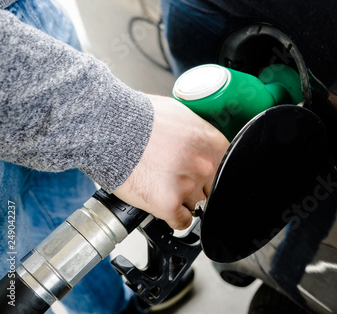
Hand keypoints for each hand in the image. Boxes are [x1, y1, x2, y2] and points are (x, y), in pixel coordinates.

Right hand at [113, 95, 229, 229]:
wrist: (109, 126)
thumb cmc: (139, 117)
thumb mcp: (180, 114)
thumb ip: (197, 134)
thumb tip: (202, 144)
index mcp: (212, 144)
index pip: (226, 169)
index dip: (212, 173)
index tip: (205, 177)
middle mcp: (205, 166)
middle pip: (211, 188)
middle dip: (198, 187)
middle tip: (179, 181)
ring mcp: (188, 186)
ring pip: (196, 206)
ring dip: (183, 202)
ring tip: (165, 189)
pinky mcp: (167, 204)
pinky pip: (181, 222)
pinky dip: (174, 219)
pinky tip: (166, 207)